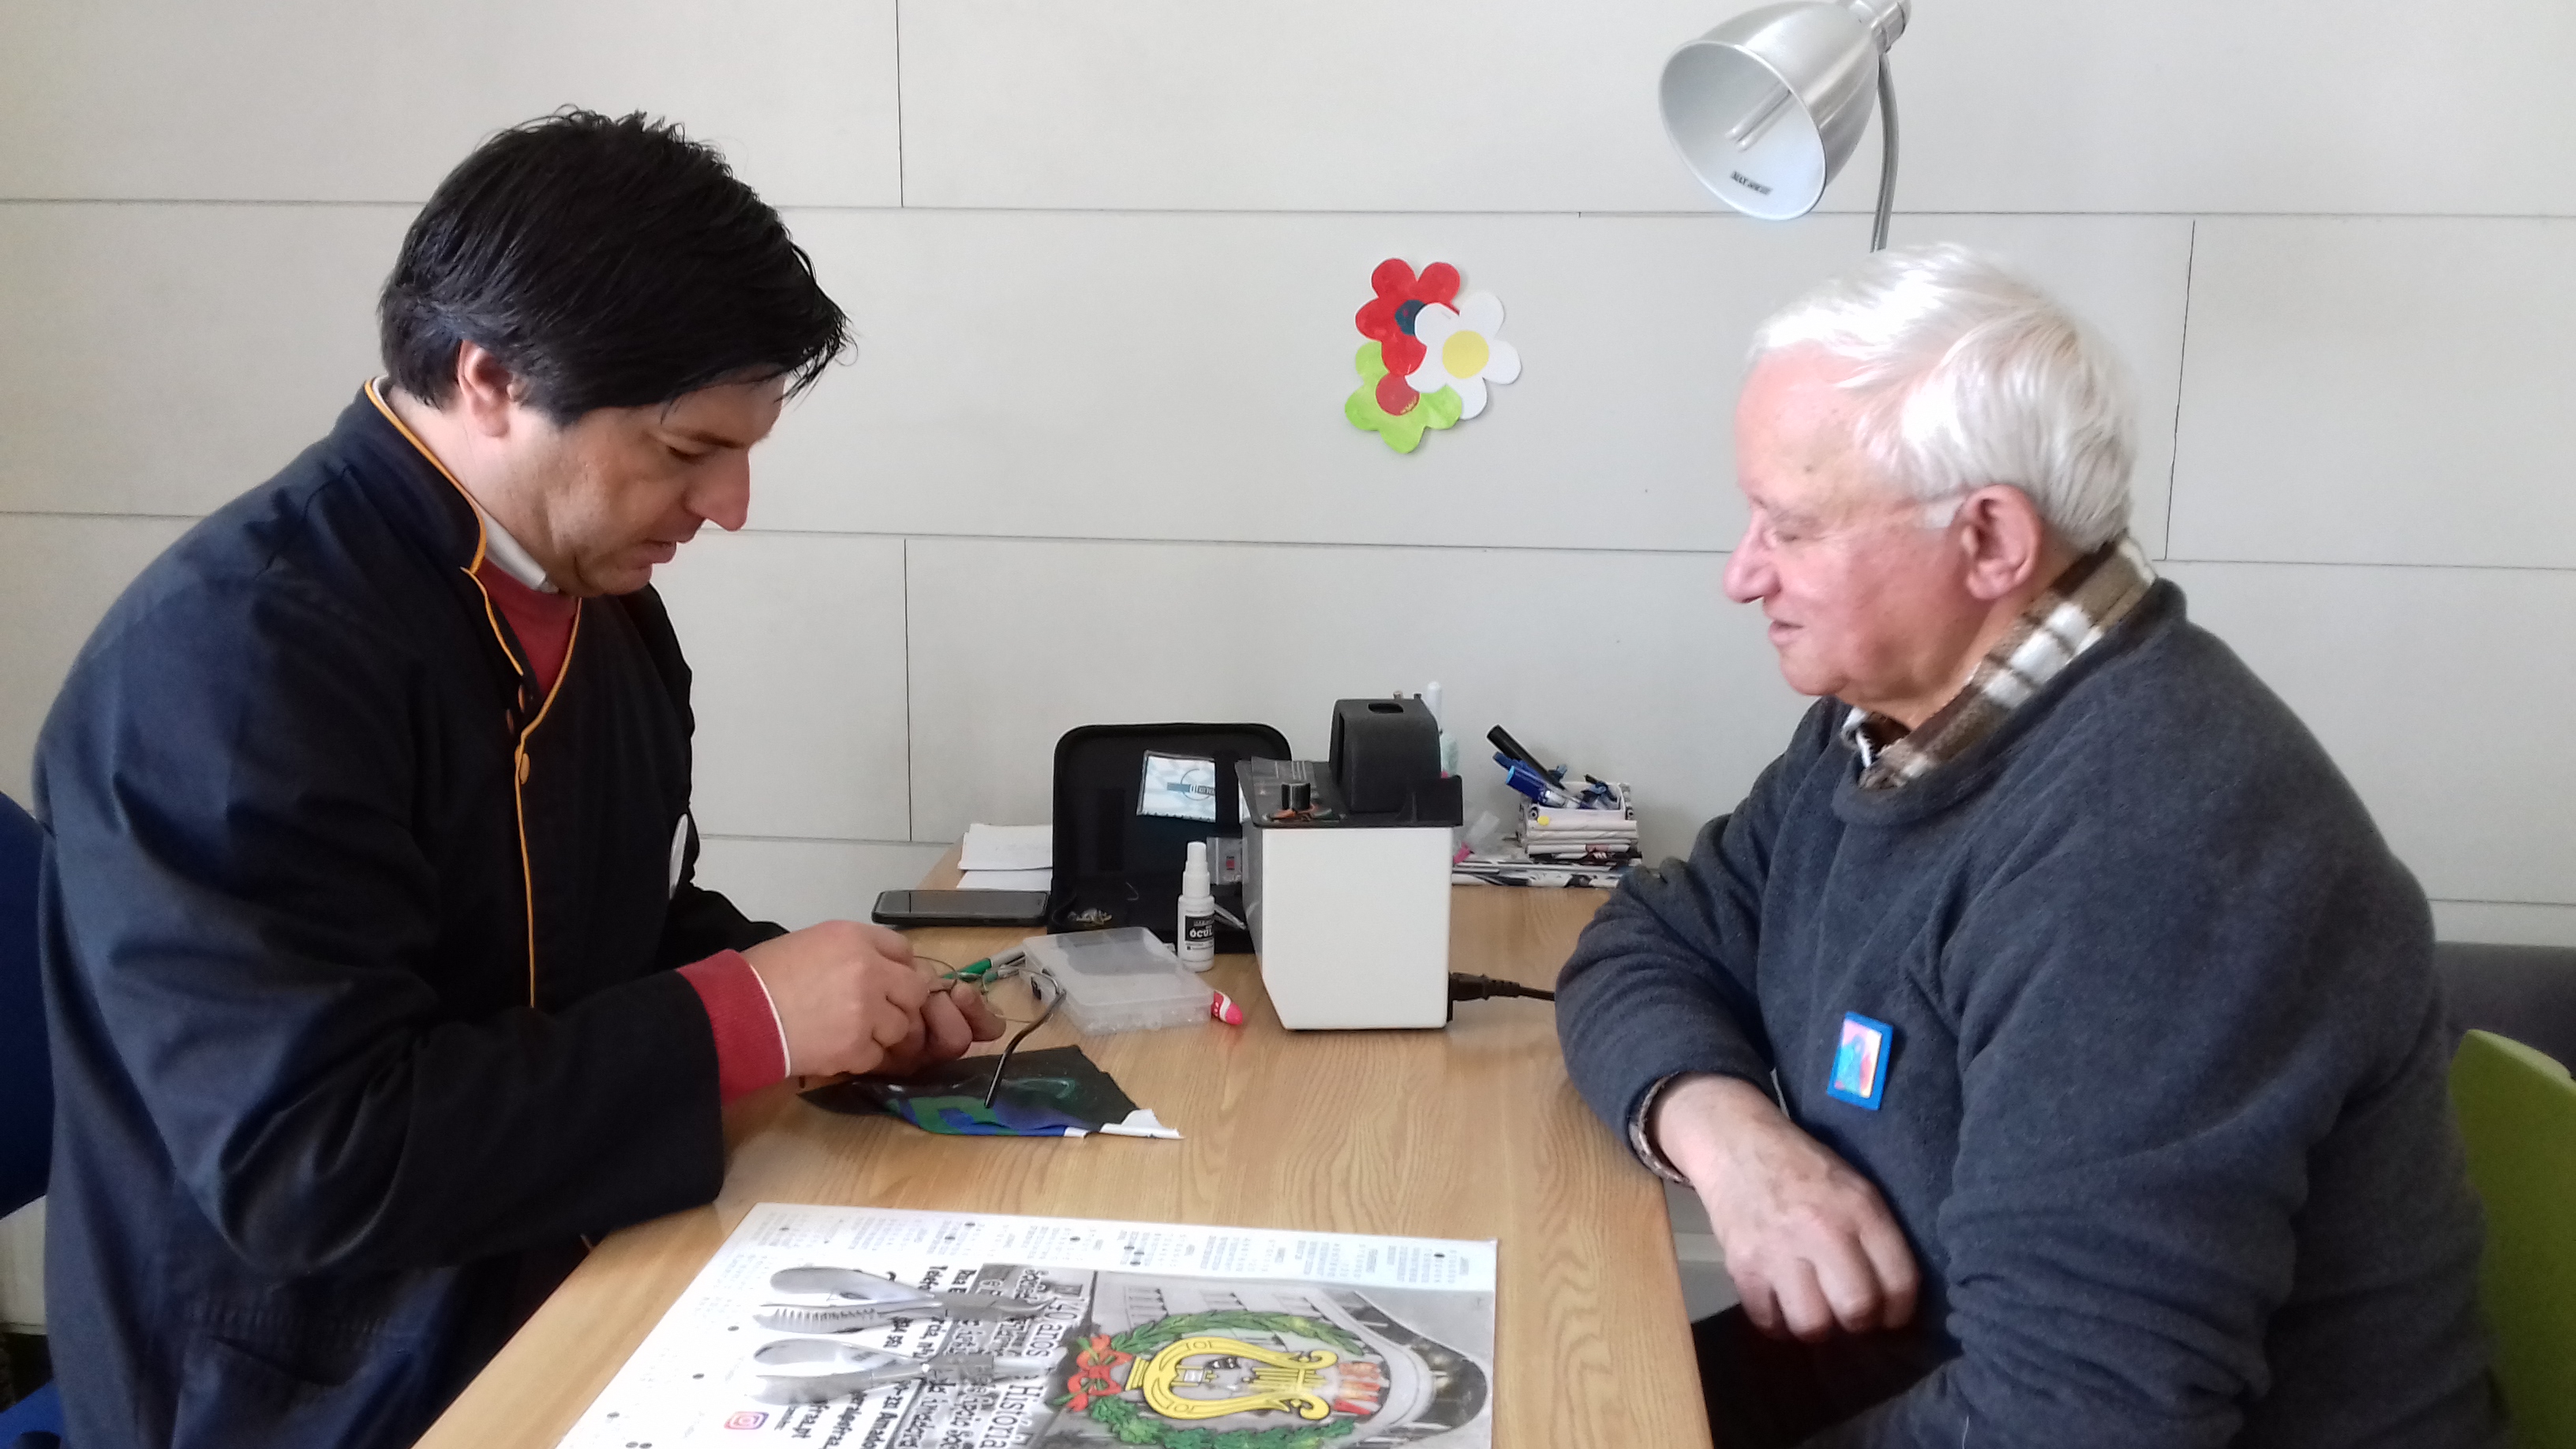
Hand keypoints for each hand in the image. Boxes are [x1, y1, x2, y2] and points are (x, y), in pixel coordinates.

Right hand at [742, 921, 1002, 1076]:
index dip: (900, 967)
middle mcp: (870, 971)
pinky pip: (879, 1055)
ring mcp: (868, 1012)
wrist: (738, 1014)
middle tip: (879, 1011)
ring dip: (885, 1032)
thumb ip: (854, 950)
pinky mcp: (857, 1048)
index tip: (892, 980)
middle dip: (901, 1001)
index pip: (904, 949)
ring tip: (855, 1032)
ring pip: (902, 1026)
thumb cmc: (765, 974)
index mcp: (855, 938)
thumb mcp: (811, 942)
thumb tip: (883, 968)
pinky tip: (841, 1049)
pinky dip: (865, 1055)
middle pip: (915, 989)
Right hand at [1654, 1073, 1918, 1341]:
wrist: (1735, 1142)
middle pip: (1857, 1310)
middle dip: (1859, 1324)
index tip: (1889, 1316)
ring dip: (1817, 1327)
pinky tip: (1780, 1306)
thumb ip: (1876, 1236)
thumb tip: (1891, 1297)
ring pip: (1812, 1325)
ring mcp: (1779, 1250)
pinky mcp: (1742, 1265)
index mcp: (1860, 1209)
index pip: (1899, 1283)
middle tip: (1850, 1316)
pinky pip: (1766, 1321)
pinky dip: (1776, 1323)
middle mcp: (1823, 1231)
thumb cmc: (1803, 1168)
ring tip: (1814, 1313)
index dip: (1900, 1312)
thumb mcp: (1855, 1187)